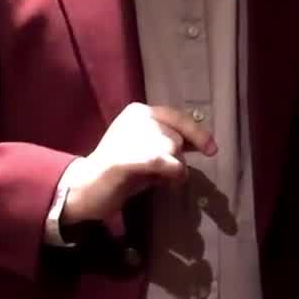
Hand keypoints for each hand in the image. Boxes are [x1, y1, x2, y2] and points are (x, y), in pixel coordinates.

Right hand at [60, 103, 215, 225]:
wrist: (86, 188)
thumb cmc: (121, 171)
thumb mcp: (150, 150)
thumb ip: (173, 143)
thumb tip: (203, 142)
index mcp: (140, 111)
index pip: (178, 117)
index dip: (198, 133)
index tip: (212, 150)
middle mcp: (137, 117)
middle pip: (177, 137)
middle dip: (176, 158)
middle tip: (161, 173)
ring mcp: (132, 135)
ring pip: (174, 150)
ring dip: (173, 168)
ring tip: (155, 178)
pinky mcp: (128, 158)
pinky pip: (166, 163)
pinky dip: (174, 173)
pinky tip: (169, 181)